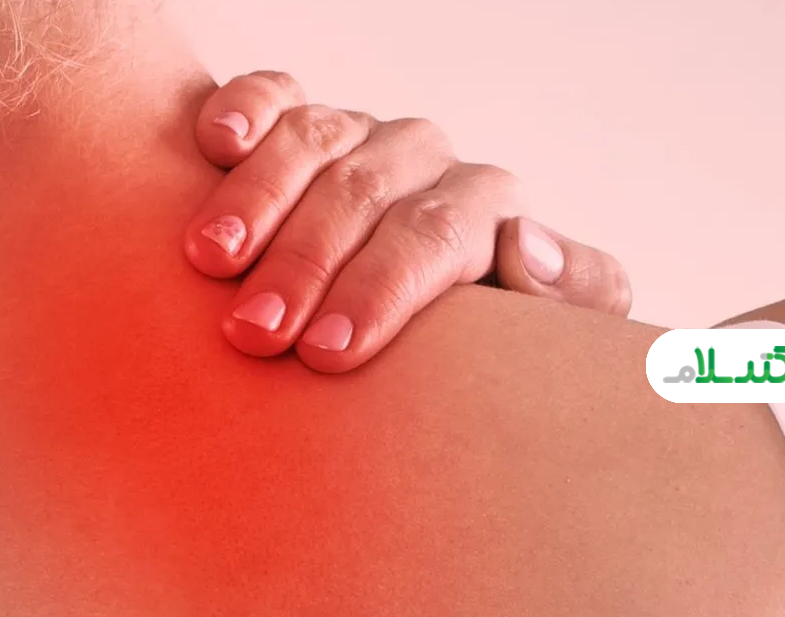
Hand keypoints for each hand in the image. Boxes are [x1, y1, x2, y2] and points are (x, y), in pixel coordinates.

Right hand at [187, 71, 631, 372]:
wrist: (417, 315)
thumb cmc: (465, 347)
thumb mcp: (540, 335)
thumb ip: (572, 292)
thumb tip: (523, 242)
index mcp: (484, 208)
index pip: (436, 236)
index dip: (380, 291)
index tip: (327, 354)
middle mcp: (422, 162)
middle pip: (362, 194)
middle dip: (304, 263)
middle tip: (256, 331)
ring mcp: (358, 136)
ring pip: (312, 142)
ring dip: (257, 199)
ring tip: (212, 260)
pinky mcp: (299, 120)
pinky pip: (273, 95)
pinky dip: (242, 109)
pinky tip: (216, 143)